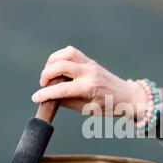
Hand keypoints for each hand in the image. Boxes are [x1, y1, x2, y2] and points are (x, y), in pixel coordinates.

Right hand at [31, 46, 147, 117]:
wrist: (128, 96)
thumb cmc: (109, 107)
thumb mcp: (88, 110)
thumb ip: (69, 102)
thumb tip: (52, 97)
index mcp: (89, 88)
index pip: (62, 89)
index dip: (45, 94)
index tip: (35, 98)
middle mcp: (89, 73)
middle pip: (61, 66)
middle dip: (46, 75)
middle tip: (43, 85)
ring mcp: (90, 65)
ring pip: (66, 54)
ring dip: (52, 61)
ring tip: (49, 73)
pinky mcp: (90, 61)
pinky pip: (72, 53)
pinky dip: (61, 57)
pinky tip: (57, 66)